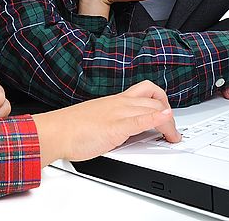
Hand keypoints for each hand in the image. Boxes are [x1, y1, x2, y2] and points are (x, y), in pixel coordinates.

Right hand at [32, 80, 180, 166]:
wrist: (55, 131)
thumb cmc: (70, 127)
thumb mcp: (98, 119)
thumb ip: (111, 121)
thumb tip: (119, 130)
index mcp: (116, 100)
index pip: (147, 92)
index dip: (162, 102)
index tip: (166, 115)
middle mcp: (119, 103)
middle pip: (155, 101)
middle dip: (169, 117)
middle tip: (172, 132)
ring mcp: (118, 113)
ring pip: (152, 108)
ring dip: (168, 122)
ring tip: (172, 136)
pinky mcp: (115, 127)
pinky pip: (141, 120)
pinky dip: (157, 120)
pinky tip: (166, 122)